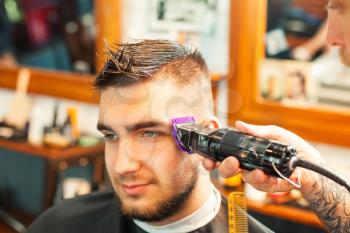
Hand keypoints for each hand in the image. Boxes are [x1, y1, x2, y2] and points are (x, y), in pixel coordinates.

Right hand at [202, 121, 323, 192]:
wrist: (311, 163)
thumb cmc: (292, 147)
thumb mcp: (275, 133)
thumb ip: (258, 131)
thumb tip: (239, 124)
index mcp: (246, 152)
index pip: (224, 155)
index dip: (213, 157)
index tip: (206, 156)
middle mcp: (248, 165)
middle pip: (227, 169)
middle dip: (224, 167)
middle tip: (231, 161)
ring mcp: (257, 176)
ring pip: (243, 178)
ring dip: (246, 174)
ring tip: (252, 170)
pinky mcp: (270, 186)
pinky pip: (261, 186)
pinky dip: (262, 181)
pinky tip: (264, 176)